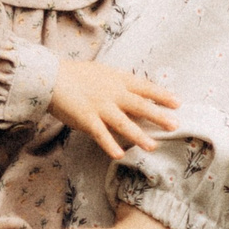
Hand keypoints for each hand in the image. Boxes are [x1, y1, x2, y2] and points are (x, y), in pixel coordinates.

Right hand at [50, 60, 181, 159]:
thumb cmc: (77, 75)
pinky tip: (119, 155)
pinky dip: (109, 145)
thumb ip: (120, 83)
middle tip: (176, 125)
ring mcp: (99, 106)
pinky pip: (100, 134)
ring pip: (123, 123)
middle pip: (140, 105)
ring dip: (139, 136)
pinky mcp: (85, 118)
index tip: (178, 102)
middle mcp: (112, 93)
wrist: (50, 76)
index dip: (162, 95)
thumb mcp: (103, 73)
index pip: (145, 87)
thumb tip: (139, 94)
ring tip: (152, 146)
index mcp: (117, 79)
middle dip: (159, 116)